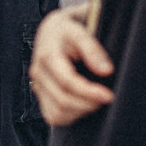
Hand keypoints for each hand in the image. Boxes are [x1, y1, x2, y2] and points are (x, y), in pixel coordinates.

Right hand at [30, 7, 114, 126]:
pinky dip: (71, 116)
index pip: (67, 81)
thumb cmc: (68, 30)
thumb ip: (93, 49)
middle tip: (107, 97)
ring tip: (96, 100)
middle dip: (88, 103)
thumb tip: (106, 71)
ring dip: (81, 111)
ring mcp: (37, 86)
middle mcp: (38, 72)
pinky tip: (83, 104)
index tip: (108, 95)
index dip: (89, 92)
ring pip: (57, 112)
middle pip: (63, 100)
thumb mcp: (81, 30)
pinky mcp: (40, 96)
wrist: (52, 31)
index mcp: (47, 55)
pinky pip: (53, 116)